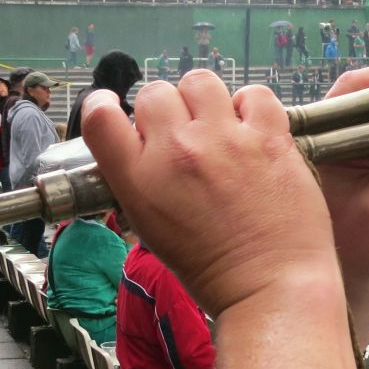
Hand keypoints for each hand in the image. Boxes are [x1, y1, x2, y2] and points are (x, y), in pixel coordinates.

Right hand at [81, 72, 335, 316]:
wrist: (270, 286)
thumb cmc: (213, 269)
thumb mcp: (153, 229)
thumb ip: (141, 182)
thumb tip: (142, 147)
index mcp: (140, 180)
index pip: (99, 118)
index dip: (105, 107)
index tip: (119, 113)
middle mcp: (176, 152)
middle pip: (154, 94)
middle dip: (166, 111)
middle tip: (185, 136)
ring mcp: (224, 140)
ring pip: (200, 82)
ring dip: (206, 101)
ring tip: (219, 128)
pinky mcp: (269, 137)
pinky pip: (253, 93)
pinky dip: (250, 106)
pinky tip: (252, 130)